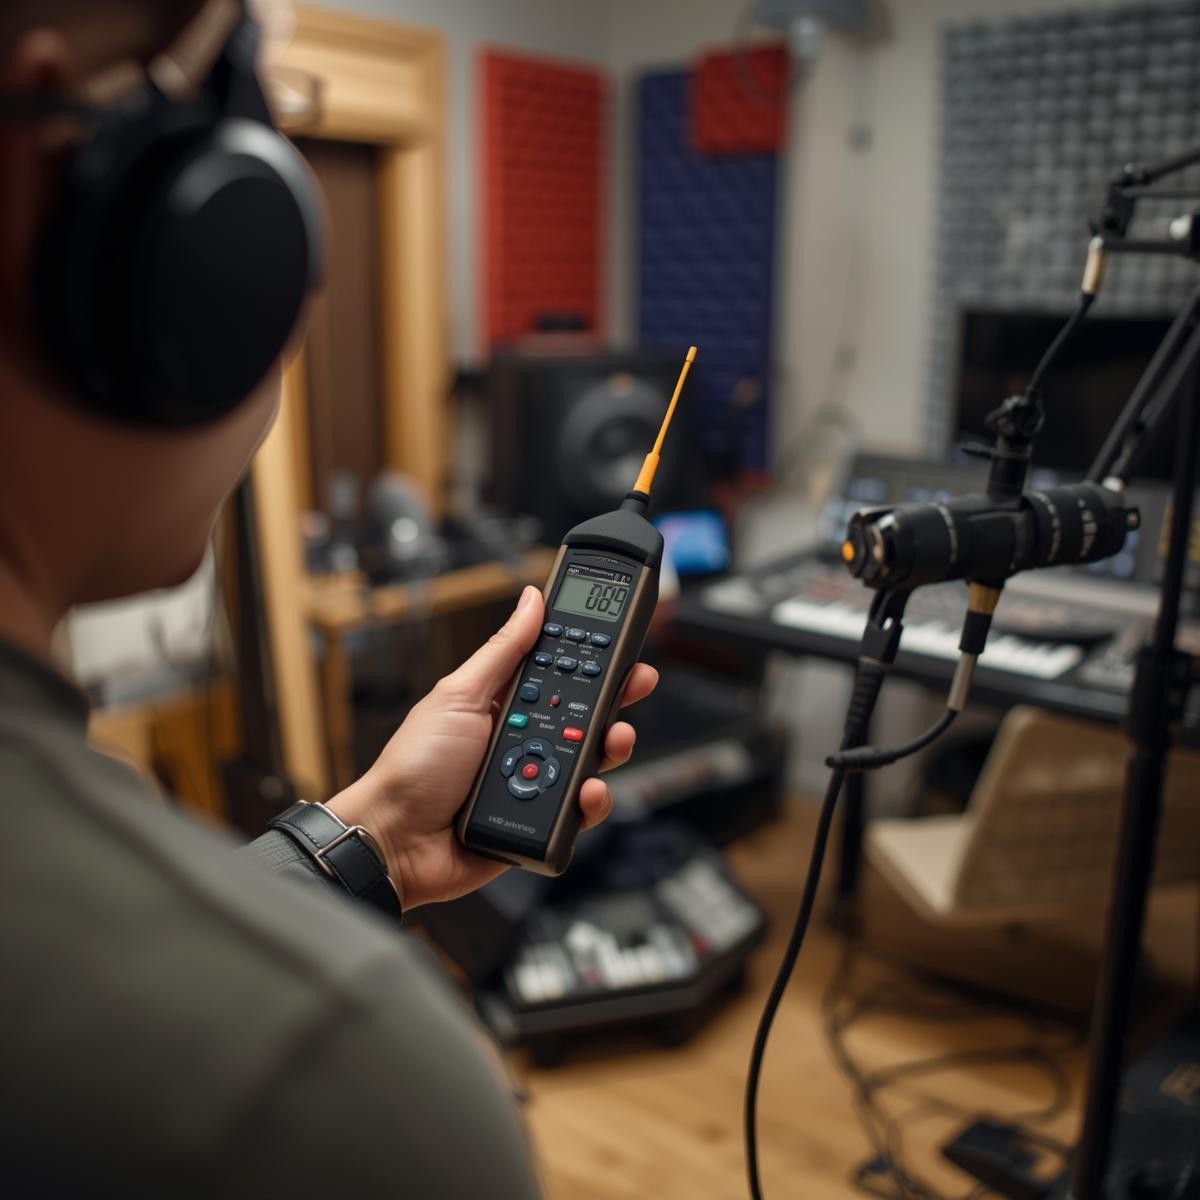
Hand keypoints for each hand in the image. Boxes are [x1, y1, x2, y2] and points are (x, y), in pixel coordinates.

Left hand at [328, 586, 657, 907]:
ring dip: (609, 749)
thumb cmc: (414, 766)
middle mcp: (525, 740)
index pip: (562, 674)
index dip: (595, 660)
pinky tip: (586, 792)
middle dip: (615, 701)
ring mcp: (535, 781)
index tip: (624, 646)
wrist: (395, 841)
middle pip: (587, 716)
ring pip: (592, 762)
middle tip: (634, 686)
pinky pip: (581, 811)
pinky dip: (591, 802)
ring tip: (610, 741)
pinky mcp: (542, 822)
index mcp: (506, 704)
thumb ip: (503, 650)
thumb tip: (531, 600)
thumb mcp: (460, 695)